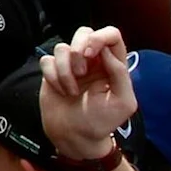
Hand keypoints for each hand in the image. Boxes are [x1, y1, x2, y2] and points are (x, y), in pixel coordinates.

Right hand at [38, 26, 139, 163]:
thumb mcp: (123, 102)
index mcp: (112, 65)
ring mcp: (71, 66)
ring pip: (62, 47)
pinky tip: (61, 91)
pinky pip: (47, 60)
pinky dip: (53, 76)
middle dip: (79, 48)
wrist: (75, 137)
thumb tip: (105, 51)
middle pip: (84, 32)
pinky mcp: (52, 72)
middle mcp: (92, 61)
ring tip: (72, 90)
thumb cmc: (102, 122)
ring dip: (65, 70)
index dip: (100, 38)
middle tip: (80, 72)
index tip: (92, 55)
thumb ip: (120, 74)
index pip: (111, 35)